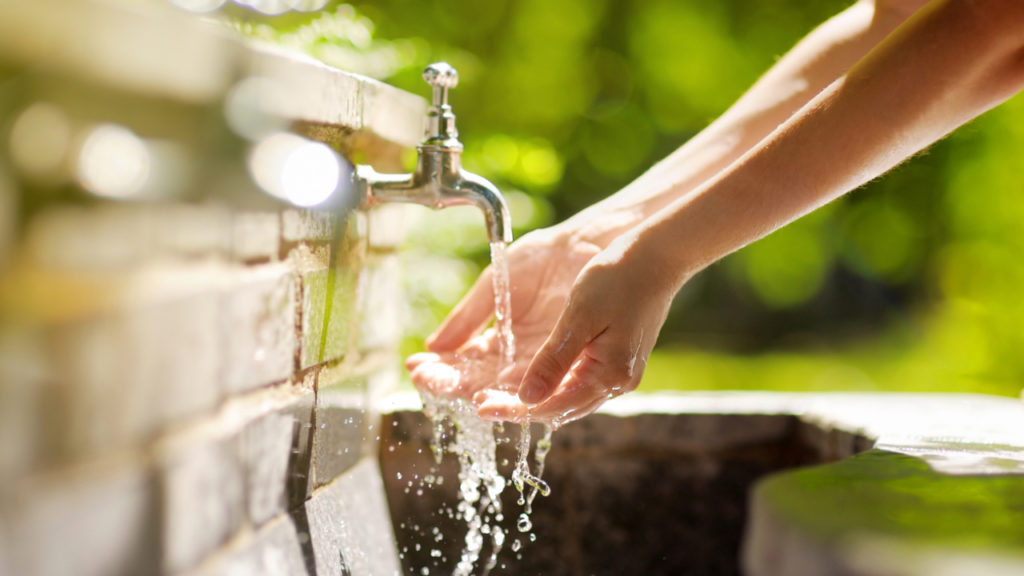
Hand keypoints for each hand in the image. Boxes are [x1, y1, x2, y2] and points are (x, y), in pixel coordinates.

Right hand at [406, 226, 601, 401]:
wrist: (584, 244)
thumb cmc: (541, 259)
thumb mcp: (495, 286)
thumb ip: (467, 318)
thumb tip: (433, 347)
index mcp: (498, 341)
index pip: (462, 364)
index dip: (439, 369)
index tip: (415, 368)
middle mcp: (517, 360)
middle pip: (479, 382)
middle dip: (451, 383)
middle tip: (427, 382)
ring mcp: (542, 363)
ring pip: (508, 389)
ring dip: (484, 393)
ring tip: (464, 392)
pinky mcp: (568, 362)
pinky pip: (543, 384)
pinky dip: (522, 390)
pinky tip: (499, 389)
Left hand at [475, 232, 681, 425]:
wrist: (656, 256)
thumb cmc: (618, 278)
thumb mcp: (579, 317)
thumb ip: (553, 360)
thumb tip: (526, 398)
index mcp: (608, 375)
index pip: (552, 406)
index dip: (514, 409)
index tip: (481, 406)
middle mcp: (614, 382)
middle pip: (556, 407)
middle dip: (516, 406)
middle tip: (478, 402)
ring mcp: (615, 372)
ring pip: (564, 396)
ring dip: (529, 396)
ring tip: (490, 392)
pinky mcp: (612, 359)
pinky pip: (572, 380)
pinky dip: (545, 381)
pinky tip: (522, 375)